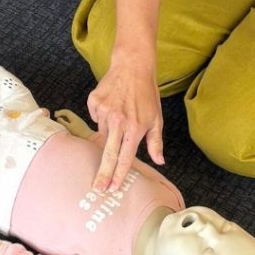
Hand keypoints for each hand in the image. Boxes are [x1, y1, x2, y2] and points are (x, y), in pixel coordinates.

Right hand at [53, 109, 94, 138]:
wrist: (90, 139)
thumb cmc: (79, 133)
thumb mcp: (68, 127)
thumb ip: (62, 122)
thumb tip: (58, 118)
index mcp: (74, 117)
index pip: (66, 112)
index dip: (60, 112)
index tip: (55, 115)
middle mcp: (77, 119)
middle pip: (68, 114)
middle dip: (62, 115)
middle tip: (56, 116)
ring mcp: (79, 123)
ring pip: (70, 119)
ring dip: (64, 119)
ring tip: (59, 122)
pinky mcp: (80, 128)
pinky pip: (72, 123)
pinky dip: (67, 123)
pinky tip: (65, 128)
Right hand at [87, 58, 162, 191]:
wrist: (132, 66)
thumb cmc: (146, 93)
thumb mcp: (156, 118)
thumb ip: (155, 142)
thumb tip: (160, 161)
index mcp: (134, 128)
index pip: (125, 158)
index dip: (119, 175)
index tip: (113, 188)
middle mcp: (118, 122)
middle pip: (108, 154)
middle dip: (103, 174)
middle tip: (97, 188)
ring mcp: (104, 111)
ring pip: (102, 131)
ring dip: (109, 130)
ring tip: (120, 114)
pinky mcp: (94, 101)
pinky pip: (95, 117)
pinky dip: (101, 116)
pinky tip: (111, 105)